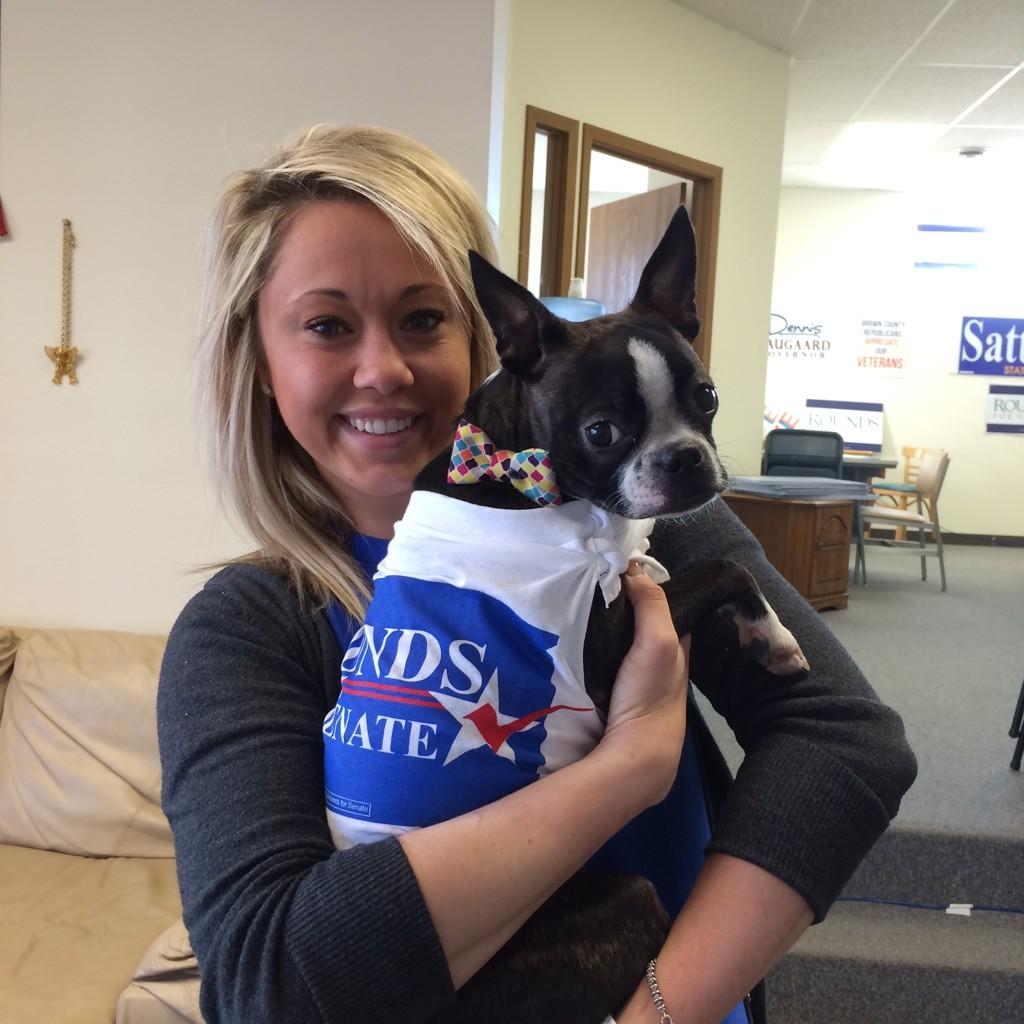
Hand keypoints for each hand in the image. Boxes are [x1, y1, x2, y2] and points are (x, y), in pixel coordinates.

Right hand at [599, 562, 689, 804]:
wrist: (634, 752)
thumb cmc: (651, 693)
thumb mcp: (659, 640)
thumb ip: (652, 603)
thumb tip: (634, 567)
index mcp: (678, 642)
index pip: (663, 600)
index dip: (644, 581)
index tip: (616, 564)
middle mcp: (660, 656)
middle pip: (639, 618)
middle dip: (620, 601)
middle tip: (590, 580)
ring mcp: (636, 675)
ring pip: (620, 638)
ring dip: (604, 623)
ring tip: (578, 601)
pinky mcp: (614, 689)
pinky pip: (604, 657)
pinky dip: (594, 644)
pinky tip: (576, 635)